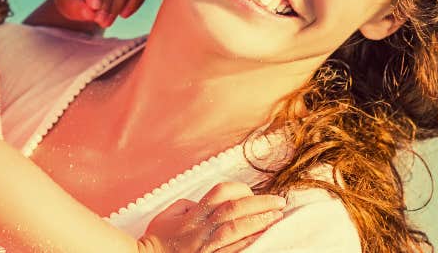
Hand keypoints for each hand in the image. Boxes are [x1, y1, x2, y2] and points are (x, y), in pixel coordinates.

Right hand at [137, 182, 285, 252]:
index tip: (255, 193)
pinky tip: (262, 240)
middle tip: (280, 203)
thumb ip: (188, 205)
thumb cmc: (156, 240)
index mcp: (194, 214)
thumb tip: (203, 202)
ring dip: (259, 223)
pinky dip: (247, 245)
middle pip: (234, 210)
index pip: (221, 193)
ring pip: (235, 230)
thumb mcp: (168, 215)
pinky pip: (231, 251)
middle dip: (260, 204)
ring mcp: (205, 245)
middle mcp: (201, 227)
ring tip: (277, 219)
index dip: (241, 190)